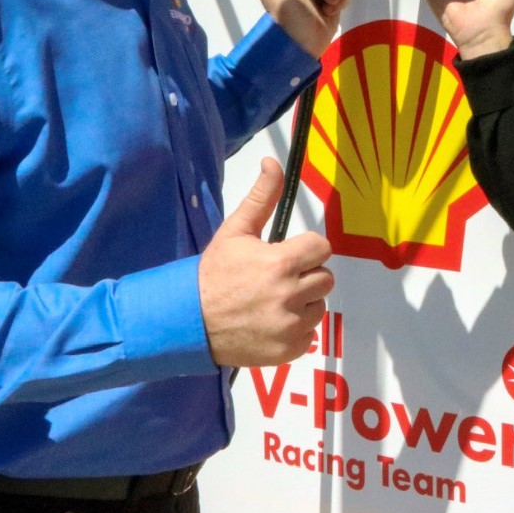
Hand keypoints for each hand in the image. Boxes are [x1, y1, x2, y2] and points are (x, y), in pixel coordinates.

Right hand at [198, 158, 334, 366]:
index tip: (287, 255)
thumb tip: (273, 162)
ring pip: (319, 307)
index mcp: (281, 263)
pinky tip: (271, 324)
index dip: (306, 250)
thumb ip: (261, 197)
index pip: (321, 248)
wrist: (189, 321)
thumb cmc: (214, 274)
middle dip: (305, 276)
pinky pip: (309, 335)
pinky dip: (295, 330)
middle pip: (324, 278)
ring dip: (303, 303)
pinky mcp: (289, 351)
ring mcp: (290, 326)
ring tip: (272, 302)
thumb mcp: (235, 231)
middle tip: (278, 280)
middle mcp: (290, 296)